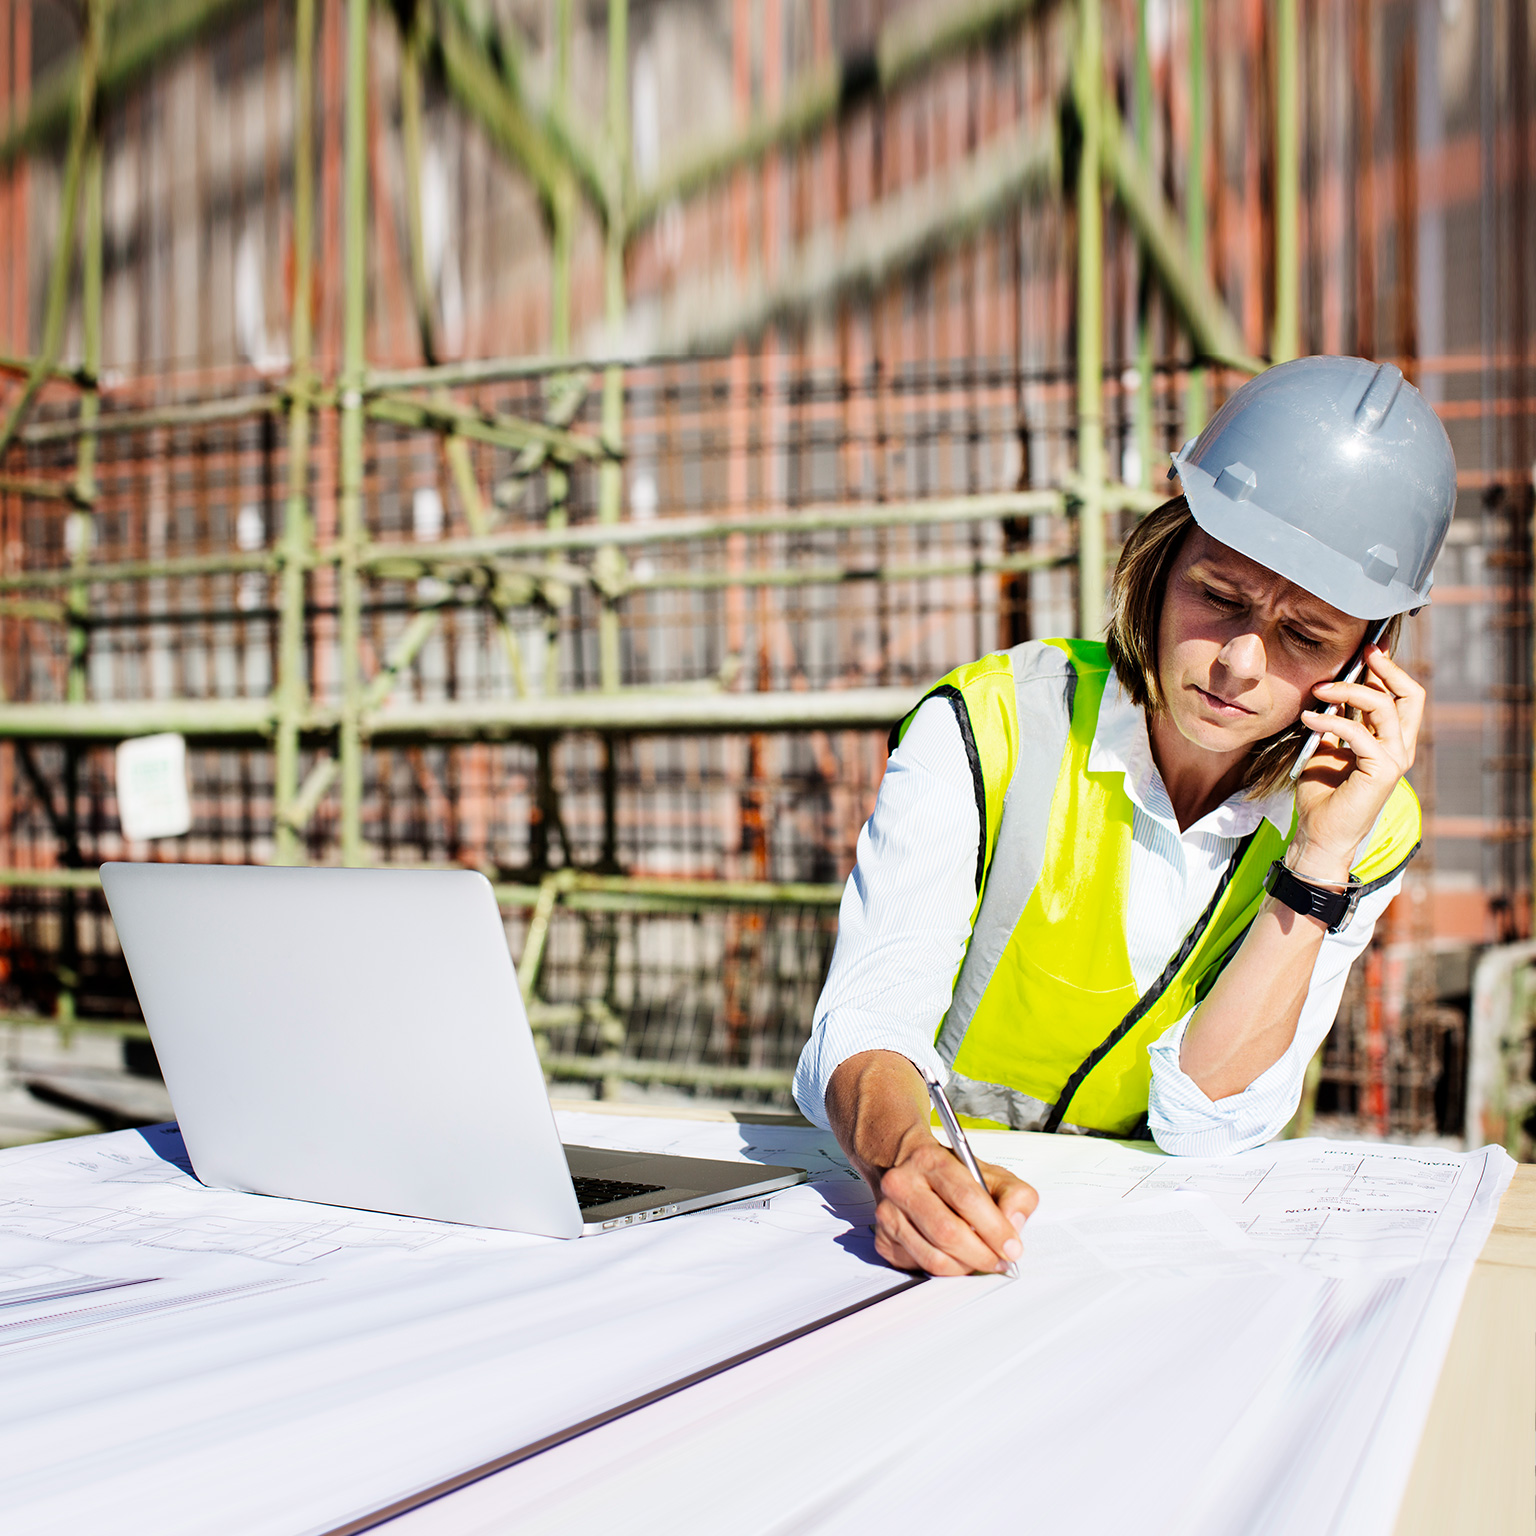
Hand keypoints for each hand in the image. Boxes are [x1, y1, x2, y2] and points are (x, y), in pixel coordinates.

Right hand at [872, 1125, 1036, 1275]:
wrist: (908, 1167)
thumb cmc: (951, 1174)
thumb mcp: (991, 1173)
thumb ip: (1016, 1195)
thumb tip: (1014, 1226)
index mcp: (931, 1160)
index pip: (966, 1198)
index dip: (994, 1228)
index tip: (1012, 1247)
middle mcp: (902, 1183)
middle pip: (947, 1232)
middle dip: (981, 1255)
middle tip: (999, 1260)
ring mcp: (888, 1212)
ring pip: (933, 1257)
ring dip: (964, 1267)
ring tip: (979, 1259)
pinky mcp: (883, 1238)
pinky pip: (919, 1266)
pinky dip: (944, 1268)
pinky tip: (953, 1255)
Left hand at [1292, 643, 1423, 882]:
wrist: (1318, 832)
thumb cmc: (1322, 792)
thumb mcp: (1326, 746)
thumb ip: (1336, 720)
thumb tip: (1329, 687)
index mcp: (1390, 739)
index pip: (1402, 695)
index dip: (1388, 668)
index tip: (1368, 646)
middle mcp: (1400, 746)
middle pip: (1410, 695)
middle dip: (1386, 668)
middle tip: (1362, 652)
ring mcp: (1395, 759)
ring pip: (1385, 707)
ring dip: (1350, 691)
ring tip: (1319, 689)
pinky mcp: (1382, 771)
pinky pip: (1358, 733)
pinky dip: (1332, 720)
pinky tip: (1308, 717)